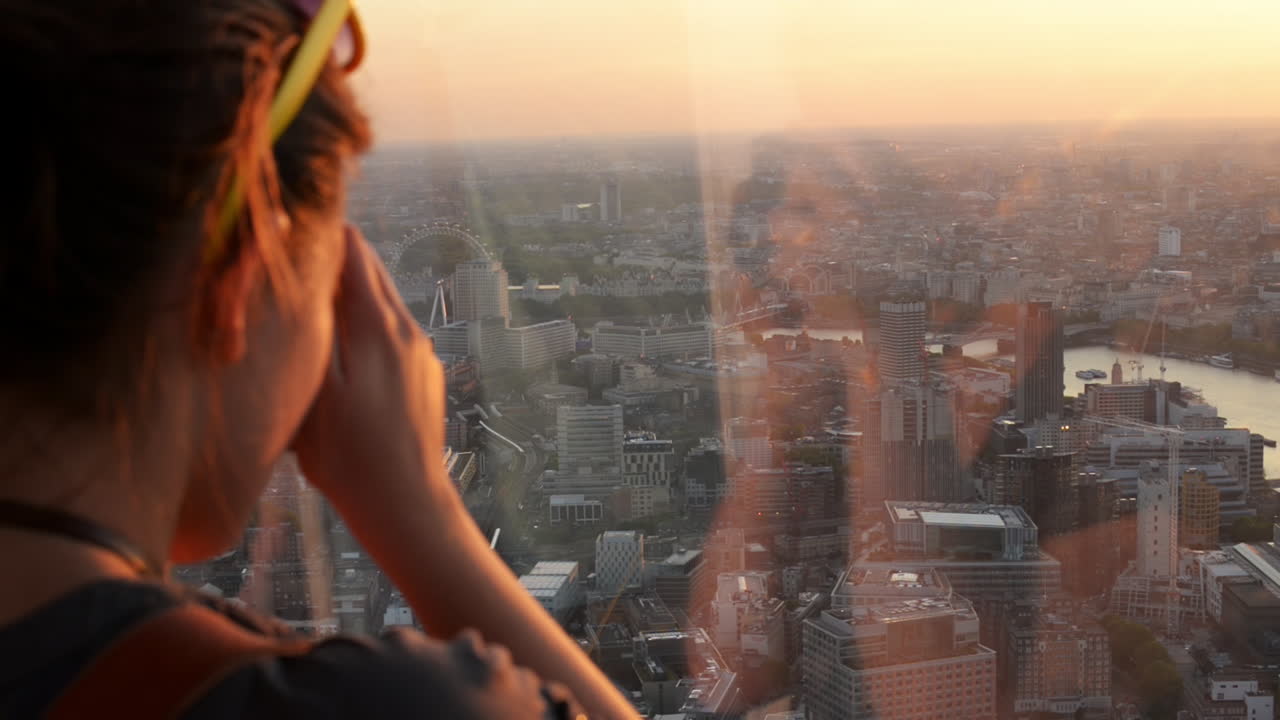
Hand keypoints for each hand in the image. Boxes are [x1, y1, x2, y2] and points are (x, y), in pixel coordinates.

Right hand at [292, 226, 445, 511]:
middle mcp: (408, 332)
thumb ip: (313, 334)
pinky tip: (345, 339)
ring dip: (353, 291)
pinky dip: (368, 322)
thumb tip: (306, 285)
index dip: (325, 235)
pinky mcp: (426, 376)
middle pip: (372, 275)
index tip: (298, 219)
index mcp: (379, 329)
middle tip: (302, 245)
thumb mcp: (315, 394)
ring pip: (384, 304)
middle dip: (338, 257)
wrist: (407, 505)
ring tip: (317, 287)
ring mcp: (422, 354)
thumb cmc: (350, 460)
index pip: (354, 256)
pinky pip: (394, 333)